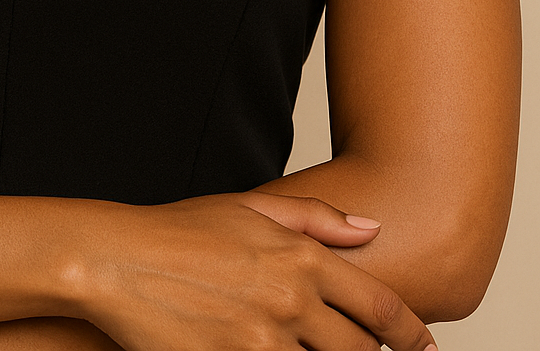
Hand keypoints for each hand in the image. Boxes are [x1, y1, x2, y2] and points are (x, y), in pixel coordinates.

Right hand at [78, 190, 437, 350]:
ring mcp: (261, 341)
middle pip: (358, 350)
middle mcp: (290, 300)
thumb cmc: (180, 231)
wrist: (118, 260)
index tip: (426, 347)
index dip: (411, 333)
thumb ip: (316, 220)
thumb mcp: (251, 208)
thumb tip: (372, 229)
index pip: (378, 305)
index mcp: (300, 258)